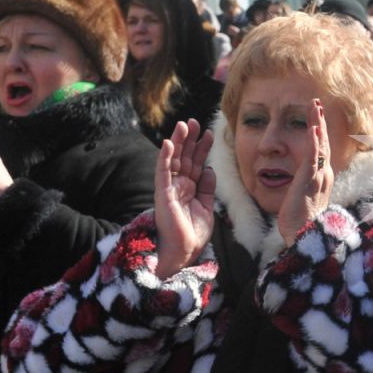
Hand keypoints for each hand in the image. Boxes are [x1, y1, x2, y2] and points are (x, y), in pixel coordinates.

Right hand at [155, 119, 216, 276]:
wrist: (184, 251)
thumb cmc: (193, 233)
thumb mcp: (206, 207)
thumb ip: (207, 188)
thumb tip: (209, 169)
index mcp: (190, 188)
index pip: (196, 162)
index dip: (202, 148)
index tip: (209, 133)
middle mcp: (179, 185)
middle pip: (184, 157)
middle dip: (190, 139)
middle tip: (195, 121)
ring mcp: (170, 188)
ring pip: (173, 160)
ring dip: (178, 142)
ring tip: (183, 125)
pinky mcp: (163, 193)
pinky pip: (163, 172)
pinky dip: (164, 157)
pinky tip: (168, 143)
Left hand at [277, 100, 333, 244]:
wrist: (304, 238)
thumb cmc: (301, 223)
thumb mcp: (303, 199)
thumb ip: (303, 186)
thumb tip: (300, 180)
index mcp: (321, 177)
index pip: (322, 149)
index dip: (319, 131)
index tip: (316, 115)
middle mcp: (323, 175)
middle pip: (324, 142)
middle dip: (319, 121)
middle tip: (316, 102)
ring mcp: (318, 178)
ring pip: (321, 146)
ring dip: (318, 124)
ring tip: (315, 107)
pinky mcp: (310, 182)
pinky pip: (313, 159)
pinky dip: (314, 143)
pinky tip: (313, 130)